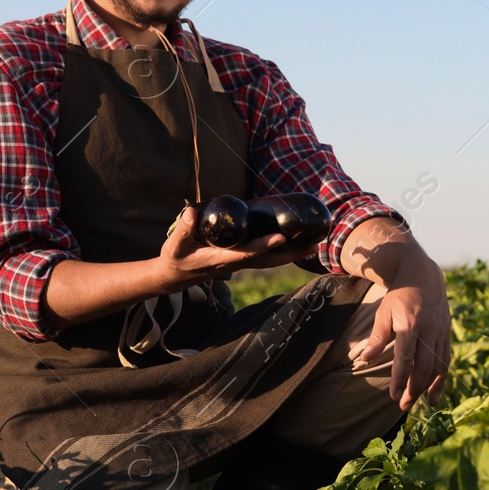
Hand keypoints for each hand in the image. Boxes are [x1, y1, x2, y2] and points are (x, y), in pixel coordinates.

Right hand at [156, 206, 314, 288]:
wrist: (175, 276)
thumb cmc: (176, 258)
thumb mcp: (175, 244)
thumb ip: (184, 229)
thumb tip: (191, 213)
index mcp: (222, 258)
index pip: (247, 252)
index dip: (264, 245)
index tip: (281, 236)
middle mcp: (236, 263)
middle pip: (269, 260)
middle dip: (290, 253)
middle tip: (313, 244)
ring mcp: (240, 262)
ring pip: (271, 260)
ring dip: (291, 254)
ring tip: (312, 244)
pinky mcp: (241, 259)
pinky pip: (266, 257)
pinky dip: (282, 252)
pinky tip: (294, 244)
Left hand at [353, 259, 450, 411]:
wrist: (424, 277)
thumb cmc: (399, 297)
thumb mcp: (384, 313)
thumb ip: (376, 337)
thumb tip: (364, 359)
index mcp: (410, 325)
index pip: (405, 358)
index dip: (400, 379)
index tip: (394, 396)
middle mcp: (428, 330)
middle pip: (423, 367)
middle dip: (413, 389)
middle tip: (403, 406)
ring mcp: (440, 333)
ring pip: (436, 367)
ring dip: (426, 388)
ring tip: (414, 402)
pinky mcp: (447, 335)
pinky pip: (446, 361)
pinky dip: (440, 380)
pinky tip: (433, 395)